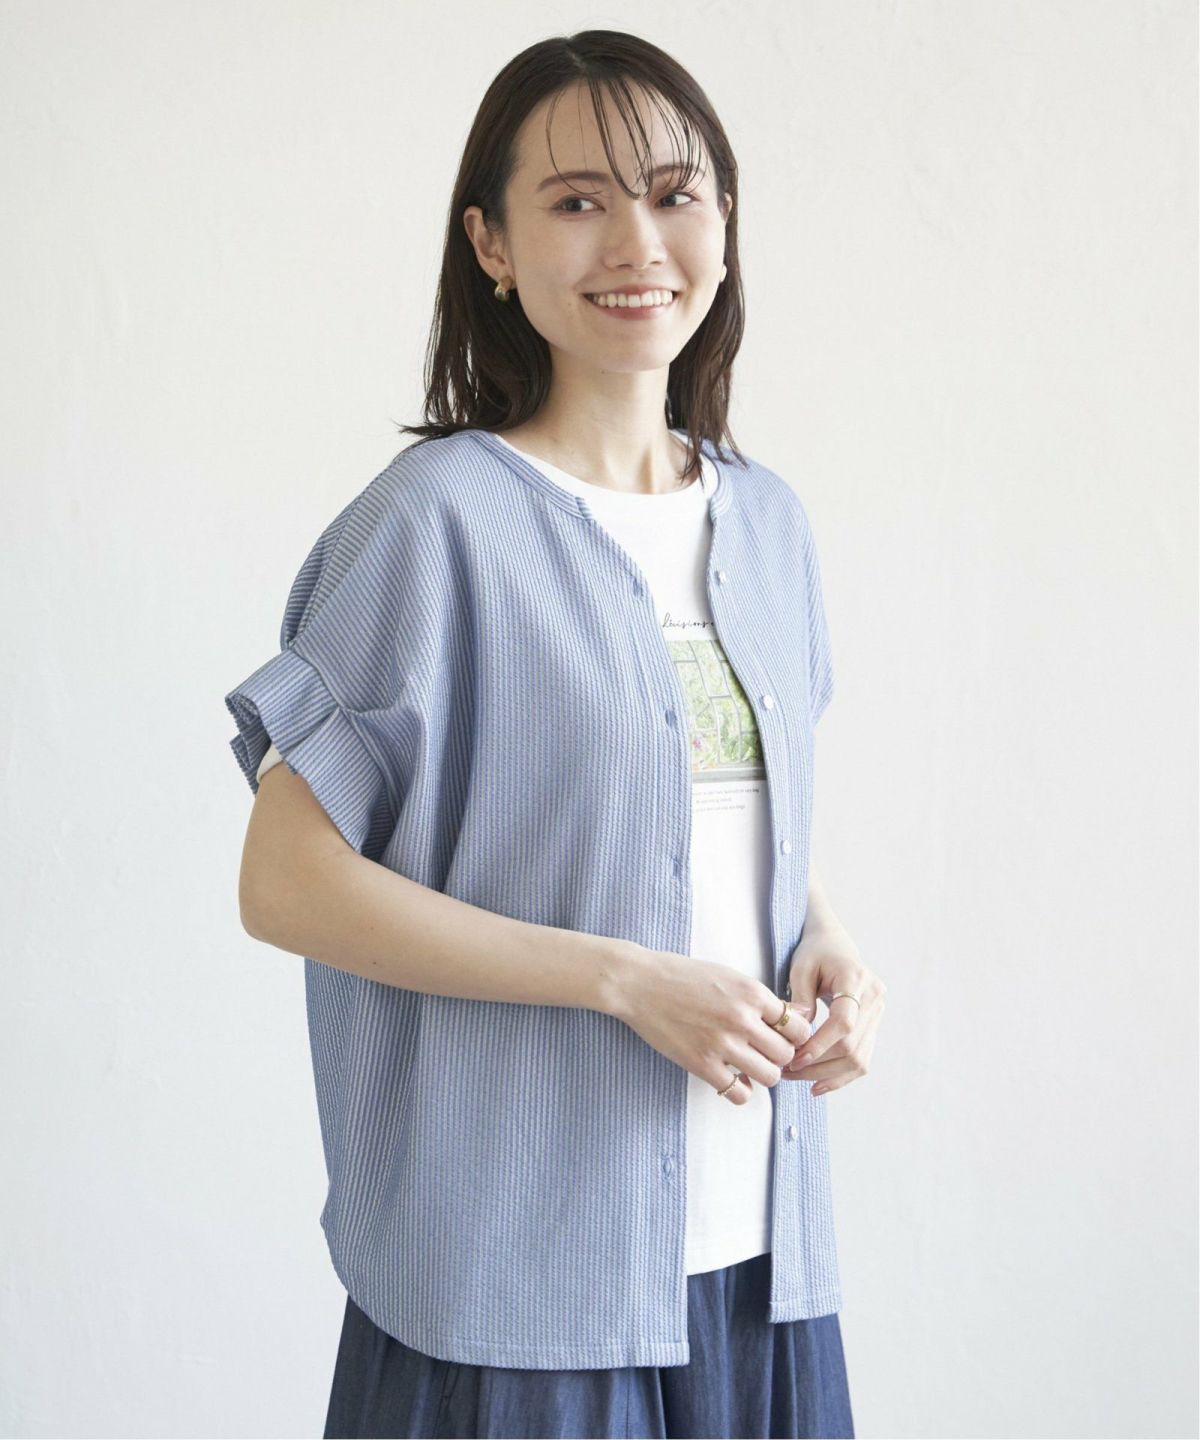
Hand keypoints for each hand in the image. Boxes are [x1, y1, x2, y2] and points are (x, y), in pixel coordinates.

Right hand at [609, 945, 812, 1103]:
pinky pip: (739, 1094)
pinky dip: (739, 1090)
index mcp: (752, 993)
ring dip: (763, 1074)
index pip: (798, 1027)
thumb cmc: (683, 975)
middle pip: (786, 1054)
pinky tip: (730, 1076)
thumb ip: (761, 998)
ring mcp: (722, 1044)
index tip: (782, 1037)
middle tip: (764, 1052)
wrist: (640, 983)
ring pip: (769, 1077)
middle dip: (780, 1056)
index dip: (794, 1035)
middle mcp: (742, 1019)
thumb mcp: (729, 976)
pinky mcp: (702, 1064)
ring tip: (749, 1065)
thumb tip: (795, 1015)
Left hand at [781, 924, 884, 1095]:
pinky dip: (841, 1075)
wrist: (835, 944)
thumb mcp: (800, 968)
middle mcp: (874, 998)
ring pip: (860, 1058)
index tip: (795, 1059)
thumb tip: (798, 1034)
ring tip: (798, 1079)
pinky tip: (818, 1084)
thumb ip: (800, 999)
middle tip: (787, 1072)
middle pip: (852, 1046)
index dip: (820, 1045)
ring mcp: (878, 1013)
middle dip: (819, 1065)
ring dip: (828, 1075)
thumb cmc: (814, 953)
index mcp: (856, 979)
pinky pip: (862, 1058)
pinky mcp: (874, 1026)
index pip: (843, 1022)